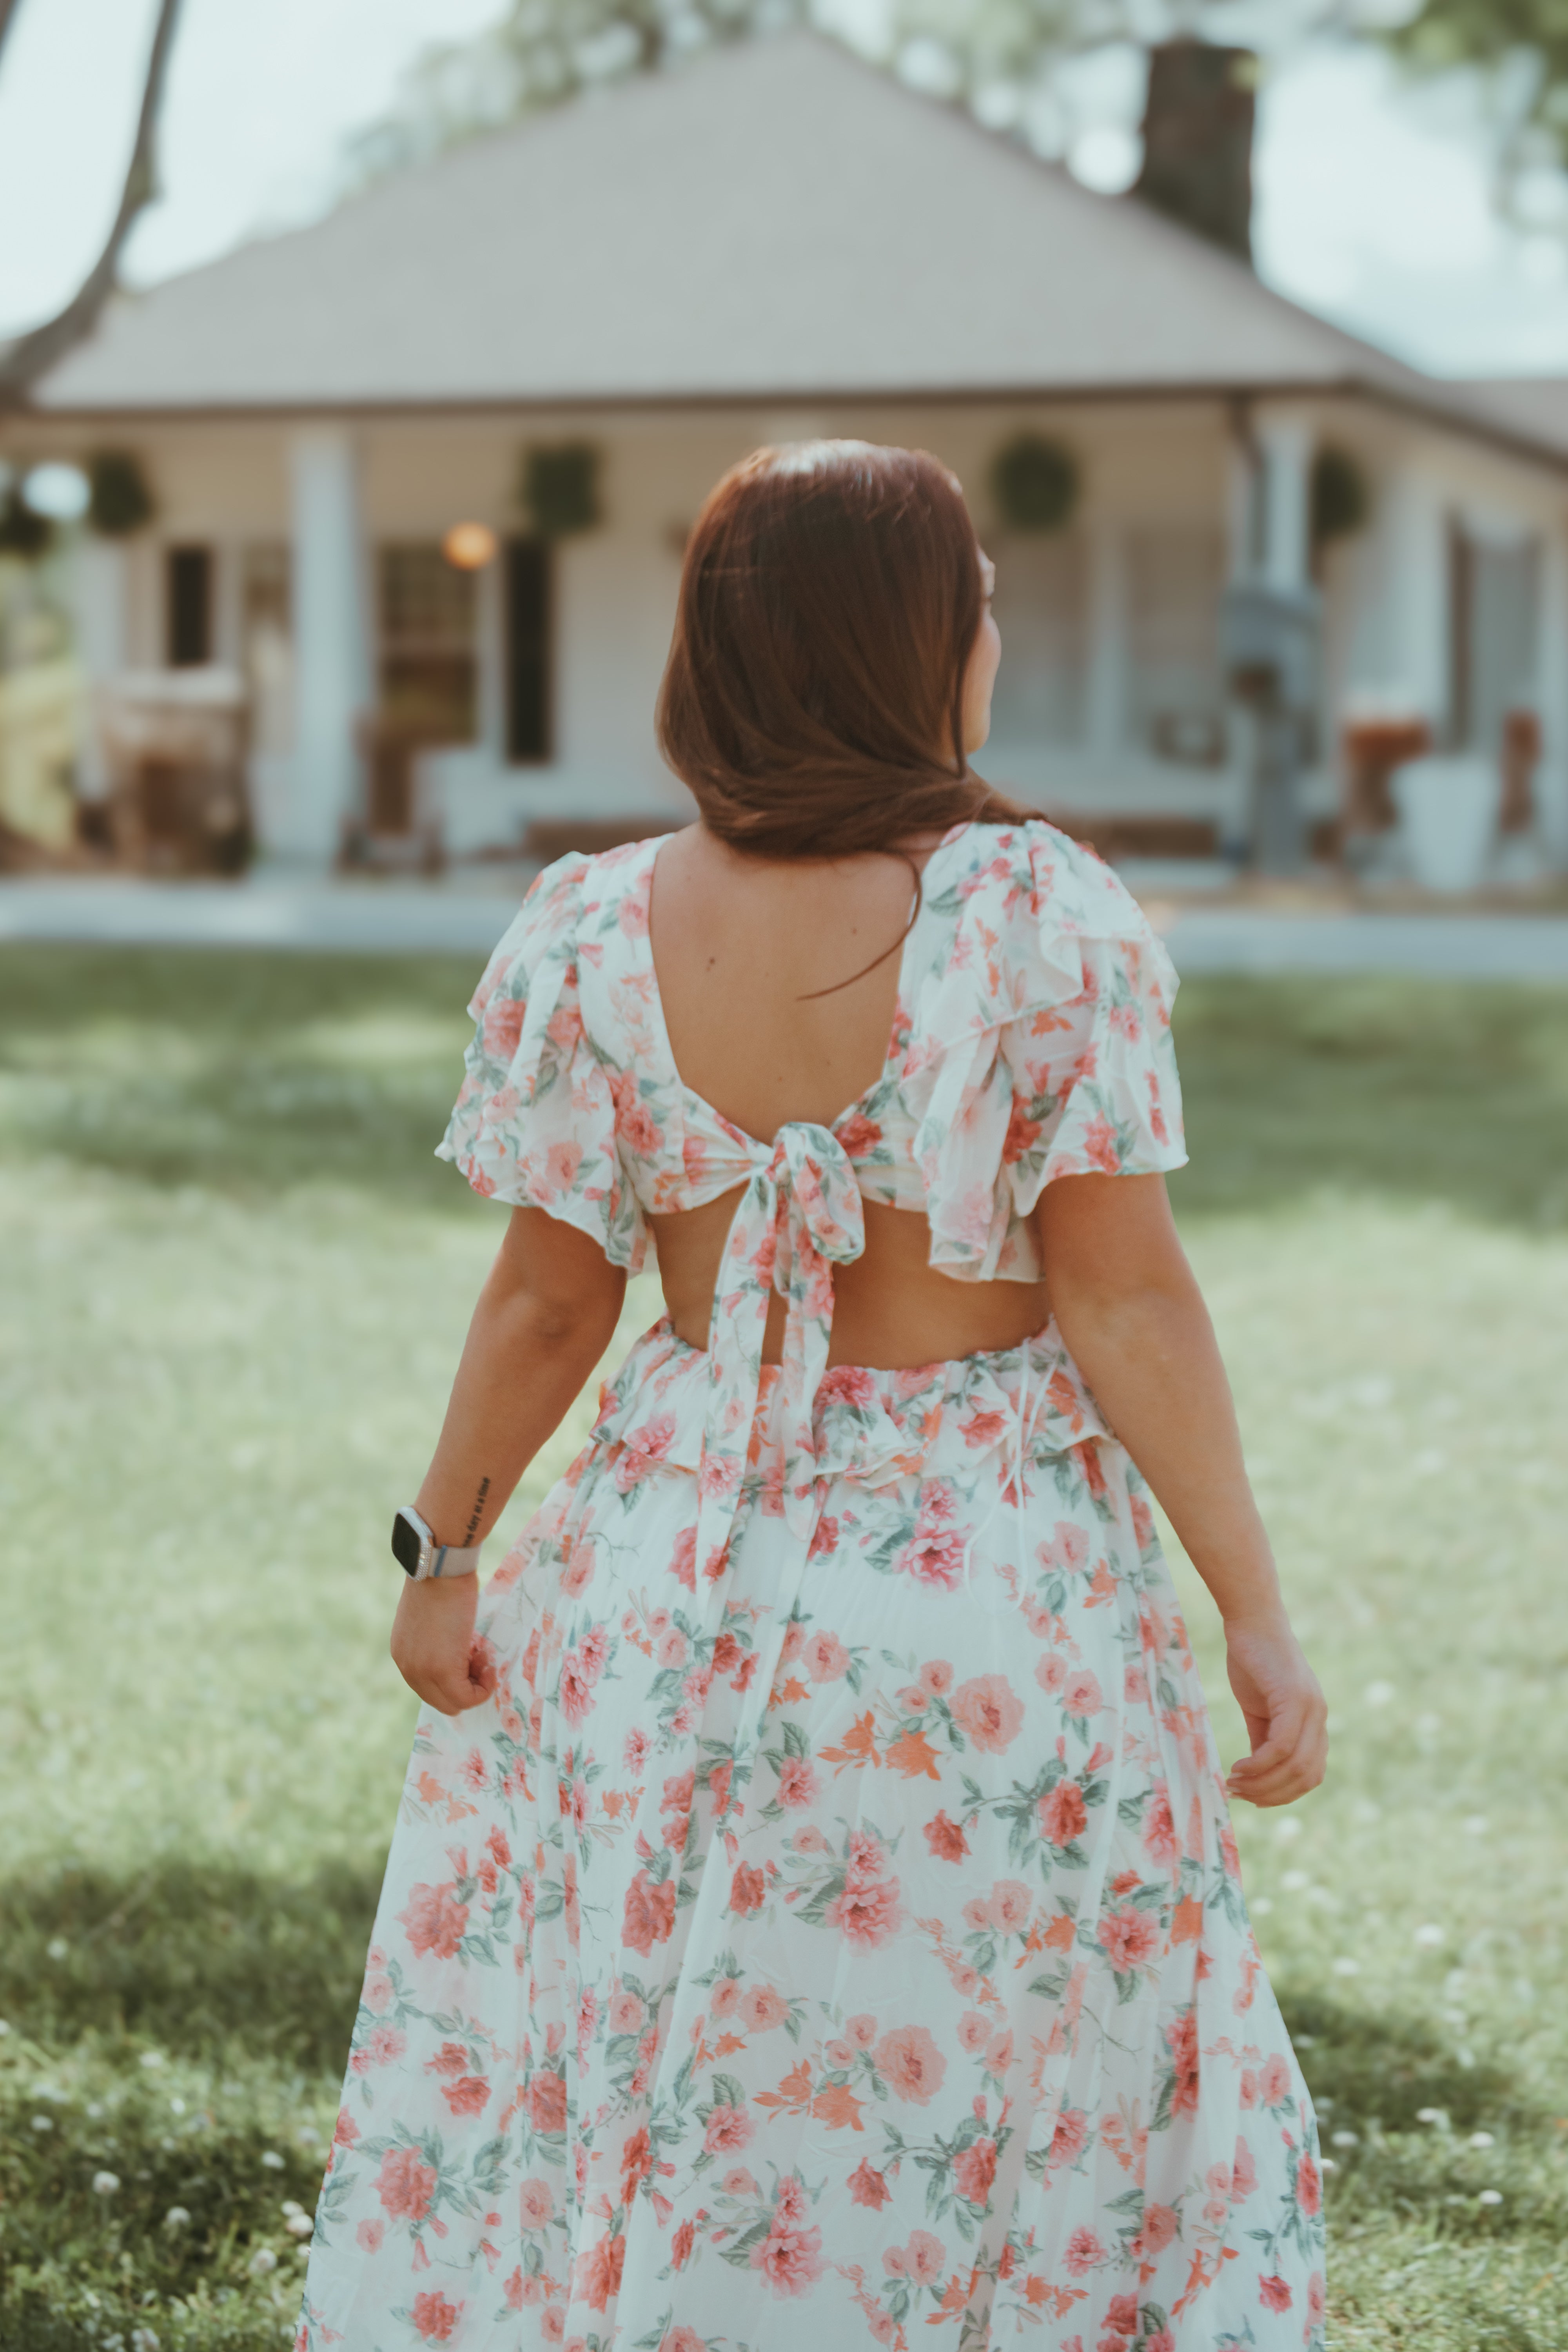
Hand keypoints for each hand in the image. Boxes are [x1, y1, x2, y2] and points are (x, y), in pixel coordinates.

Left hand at [389, 1574, 494, 1716]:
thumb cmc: (441, 1582)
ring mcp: (422, 1671)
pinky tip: (488, 1662)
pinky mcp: (441, 1670)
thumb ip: (436, 1640)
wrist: (439, 1567)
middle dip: (465, 1686)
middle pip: (440, 1701)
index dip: (456, 1677)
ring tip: (483, 1656)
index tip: (472, 1655)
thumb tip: (459, 1651)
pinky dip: (483, 1687)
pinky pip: (467, 1698)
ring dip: (475, 1686)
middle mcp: (407, 1668)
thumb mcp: (432, 1618)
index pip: (429, 1687)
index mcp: (403, 1654)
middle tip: (480, 1657)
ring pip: (453, 1703)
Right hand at [1222, 1614, 1326, 1807]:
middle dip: (1272, 1795)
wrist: (1251, 1620)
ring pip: (1295, 1766)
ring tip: (1234, 1783)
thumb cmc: (1252, 1660)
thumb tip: (1258, 1773)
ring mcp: (1310, 1708)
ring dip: (1263, 1784)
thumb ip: (1264, 1739)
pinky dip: (1259, 1765)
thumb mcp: (1259, 1708)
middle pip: (1306, 1777)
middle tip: (1239, 1794)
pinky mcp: (1294, 1699)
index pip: (1312, 1774)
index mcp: (1315, 1721)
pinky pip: (1281, 1747)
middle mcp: (1319, 1717)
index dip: (1284, 1794)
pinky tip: (1239, 1767)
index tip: (1253, 1798)